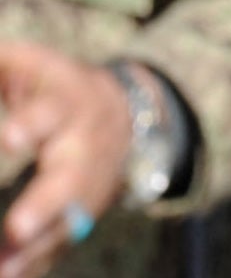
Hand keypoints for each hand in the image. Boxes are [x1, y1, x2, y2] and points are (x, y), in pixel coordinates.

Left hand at [0, 45, 131, 277]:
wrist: (126, 113)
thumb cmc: (57, 87)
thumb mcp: (32, 65)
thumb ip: (3, 67)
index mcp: (70, 103)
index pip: (50, 113)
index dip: (31, 125)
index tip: (8, 137)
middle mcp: (85, 147)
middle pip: (70, 178)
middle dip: (45, 206)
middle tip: (16, 229)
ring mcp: (88, 186)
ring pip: (68, 221)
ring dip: (36, 248)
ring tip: (3, 271)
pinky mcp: (82, 214)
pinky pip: (59, 245)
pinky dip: (35, 263)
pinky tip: (9, 274)